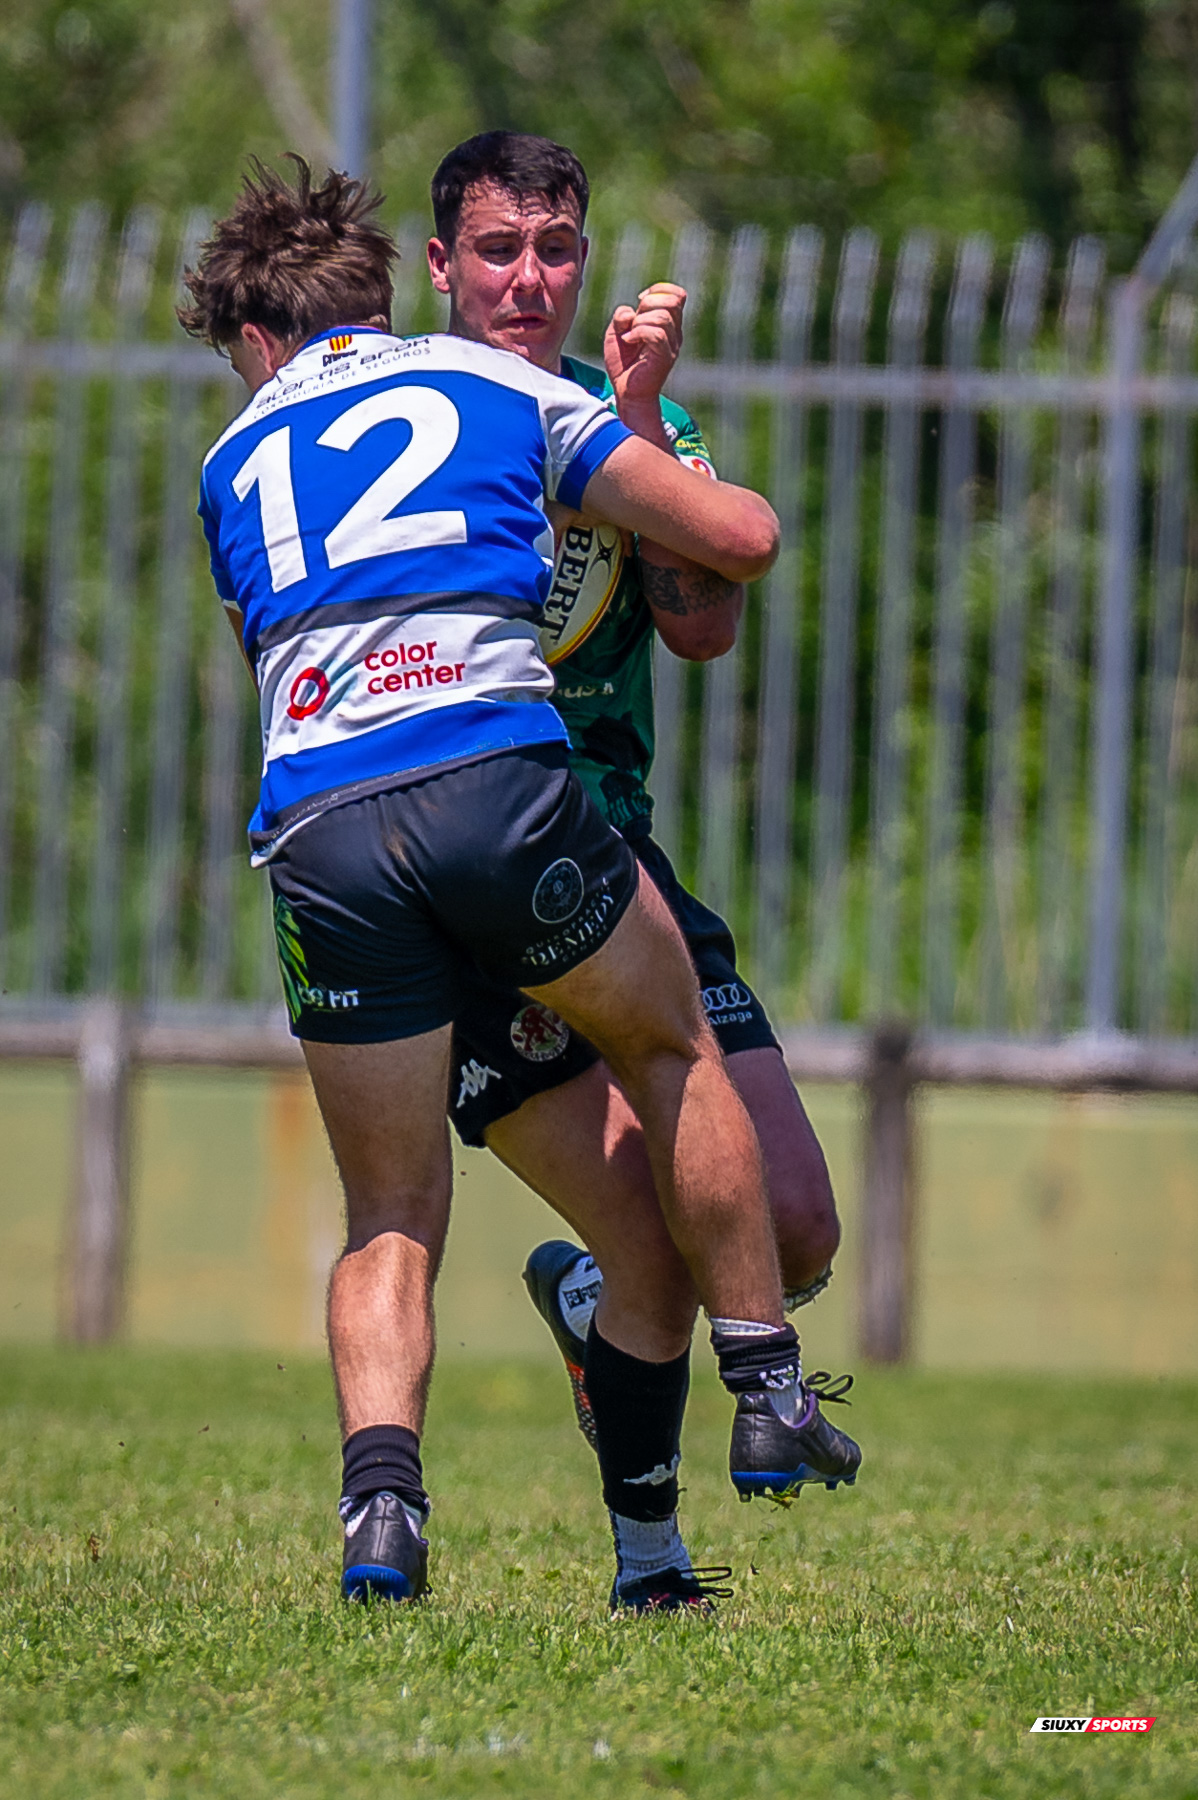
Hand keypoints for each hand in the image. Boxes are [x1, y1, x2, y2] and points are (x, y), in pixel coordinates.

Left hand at [603, 283, 685, 421]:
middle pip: (673, 301)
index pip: (677, 295)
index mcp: (668, 324)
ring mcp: (672, 346)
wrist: (626, 393)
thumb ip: (622, 317)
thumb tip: (630, 310)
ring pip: (663, 317)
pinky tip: (628, 341)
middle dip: (648, 303)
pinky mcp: (665, 358)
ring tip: (629, 335)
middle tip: (634, 321)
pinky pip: (657, 334)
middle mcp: (674, 334)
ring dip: (640, 321)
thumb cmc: (623, 364)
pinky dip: (638, 332)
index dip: (658, 290)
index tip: (640, 301)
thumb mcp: (617, 333)